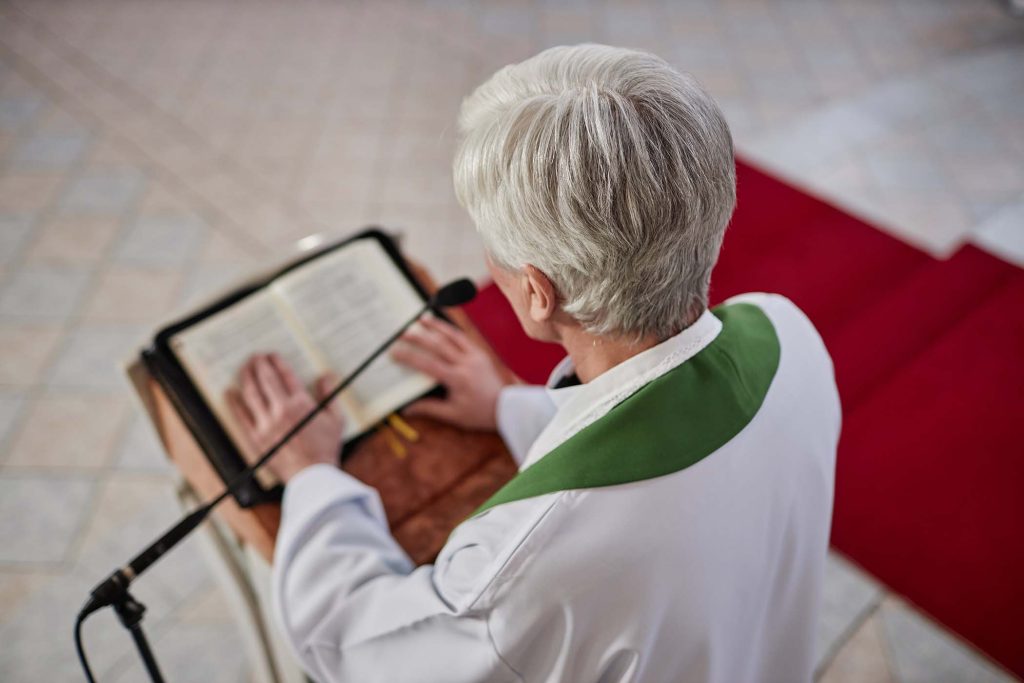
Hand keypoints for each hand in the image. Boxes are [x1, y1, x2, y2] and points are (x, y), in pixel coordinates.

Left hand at [227, 353, 343, 483]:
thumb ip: (330, 395)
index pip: (286, 376)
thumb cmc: (326, 449)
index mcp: (301, 405)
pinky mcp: (255, 438)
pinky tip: (230, 392)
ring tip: (245, 367)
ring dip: (246, 377)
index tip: (273, 355)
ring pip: (251, 394)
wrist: (312, 477)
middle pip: (266, 380)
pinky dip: (234, 402)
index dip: (277, 362)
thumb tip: (325, 376)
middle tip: (256, 356)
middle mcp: (281, 411)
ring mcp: (266, 424)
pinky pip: (241, 416)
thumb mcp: (336, 420)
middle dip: (259, 364)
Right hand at [390, 316, 514, 430]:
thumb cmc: (478, 414)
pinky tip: (442, 326)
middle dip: (419, 338)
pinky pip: (464, 338)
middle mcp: (465, 364)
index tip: (395, 352)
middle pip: (438, 346)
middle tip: (403, 332)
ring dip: (437, 326)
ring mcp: (474, 356)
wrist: (505, 407)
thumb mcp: (453, 415)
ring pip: (453, 336)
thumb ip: (429, 408)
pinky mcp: (480, 353)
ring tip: (422, 319)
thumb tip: (406, 409)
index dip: (410, 357)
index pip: (428, 364)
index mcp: (457, 379)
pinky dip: (452, 330)